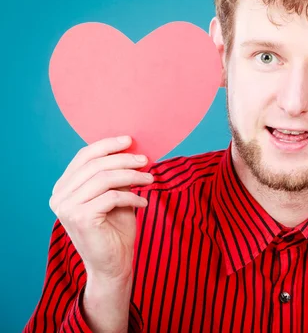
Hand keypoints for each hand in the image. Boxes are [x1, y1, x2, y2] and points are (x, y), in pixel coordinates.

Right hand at [49, 136, 153, 281]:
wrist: (113, 265)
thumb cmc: (115, 231)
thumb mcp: (116, 196)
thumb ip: (116, 176)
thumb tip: (132, 151)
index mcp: (64, 187)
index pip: (84, 156)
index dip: (107, 145)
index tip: (130, 140)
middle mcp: (59, 196)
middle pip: (95, 164)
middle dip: (124, 159)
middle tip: (146, 161)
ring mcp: (66, 207)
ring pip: (104, 178)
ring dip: (132, 176)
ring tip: (150, 180)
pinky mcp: (80, 217)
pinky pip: (111, 196)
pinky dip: (131, 196)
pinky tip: (143, 203)